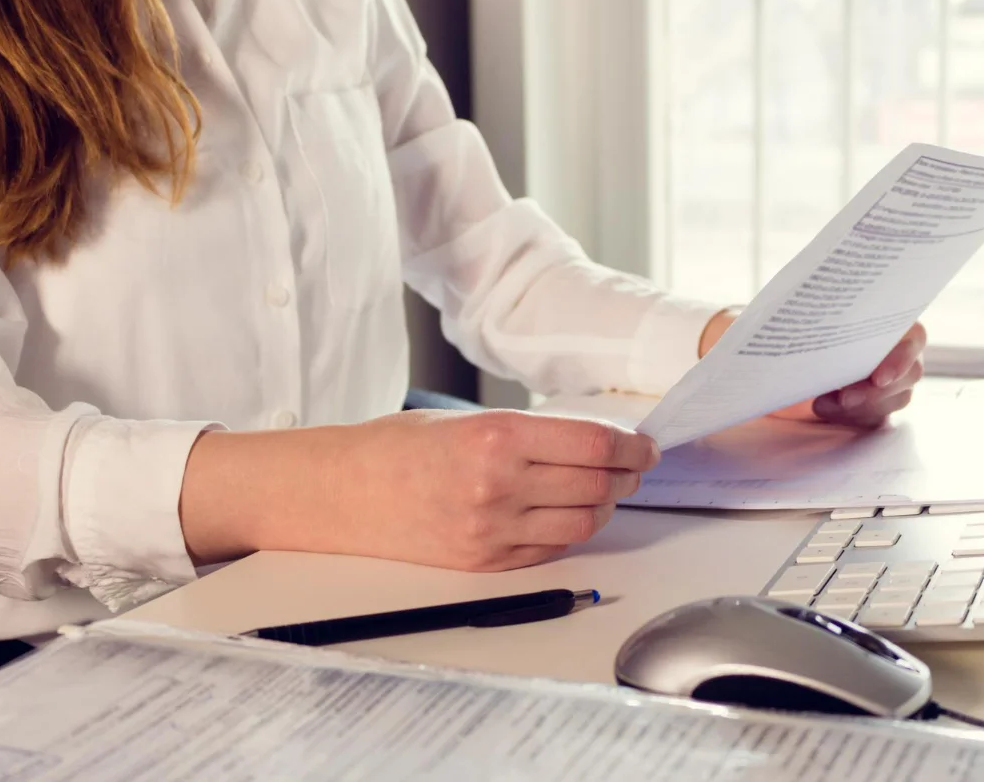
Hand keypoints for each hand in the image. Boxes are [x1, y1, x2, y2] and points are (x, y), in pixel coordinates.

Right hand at [181, 410, 658, 570]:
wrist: (339, 494)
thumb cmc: (397, 448)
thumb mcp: (466, 419)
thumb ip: (531, 432)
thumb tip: (596, 441)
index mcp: (495, 439)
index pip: (594, 445)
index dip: (631, 446)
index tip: (644, 444)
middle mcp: (498, 487)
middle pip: (597, 485)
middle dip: (626, 474)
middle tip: (635, 463)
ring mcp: (492, 532)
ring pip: (583, 523)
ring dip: (604, 504)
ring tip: (604, 487)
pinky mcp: (486, 564)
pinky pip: (552, 549)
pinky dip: (571, 530)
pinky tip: (568, 511)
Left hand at [699, 311, 925, 428]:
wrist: (784, 351)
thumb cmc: (796, 326)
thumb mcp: (793, 316)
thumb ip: (795, 316)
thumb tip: (758, 322)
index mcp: (888, 320)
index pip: (913, 337)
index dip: (901, 358)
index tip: (876, 376)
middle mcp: (897, 350)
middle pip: (908, 376)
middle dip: (874, 391)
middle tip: (843, 399)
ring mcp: (891, 380)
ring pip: (892, 400)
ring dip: (860, 406)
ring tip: (822, 403)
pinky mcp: (877, 404)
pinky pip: (875, 419)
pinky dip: (851, 418)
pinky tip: (824, 409)